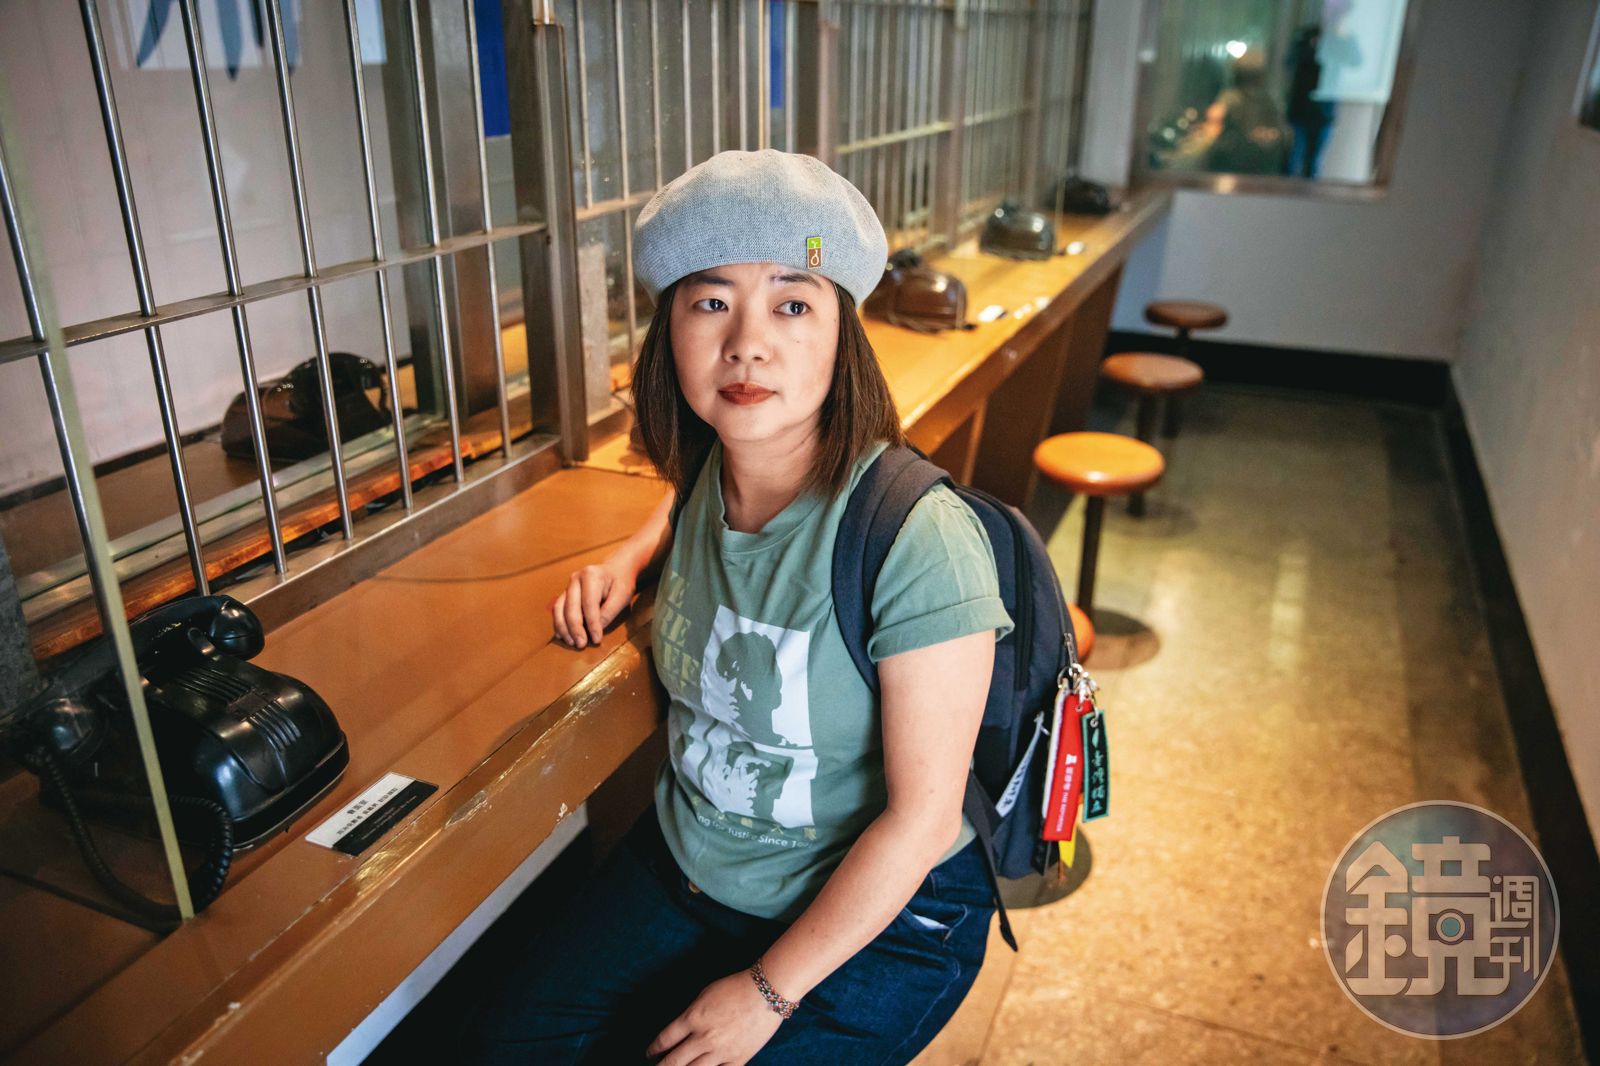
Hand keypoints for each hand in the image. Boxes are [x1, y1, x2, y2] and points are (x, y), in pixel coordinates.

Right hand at [549, 561, 635, 648]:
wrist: (616, 569)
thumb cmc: (621, 582)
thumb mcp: (623, 594)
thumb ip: (610, 611)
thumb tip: (597, 629)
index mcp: (591, 575)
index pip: (589, 603)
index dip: (592, 623)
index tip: (596, 639)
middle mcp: (575, 579)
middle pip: (571, 606)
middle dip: (575, 628)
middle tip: (581, 644)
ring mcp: (568, 586)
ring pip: (559, 608)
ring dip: (564, 627)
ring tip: (571, 642)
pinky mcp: (566, 594)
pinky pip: (558, 610)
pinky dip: (559, 623)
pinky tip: (562, 635)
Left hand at [646, 971, 782, 1065]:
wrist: (766, 992)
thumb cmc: (735, 987)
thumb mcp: (705, 995)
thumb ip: (691, 1015)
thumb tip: (681, 1031)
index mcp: (693, 1018)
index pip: (665, 1039)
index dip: (654, 1049)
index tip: (649, 1053)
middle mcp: (703, 1038)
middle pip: (674, 1061)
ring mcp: (721, 1051)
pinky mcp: (738, 1059)